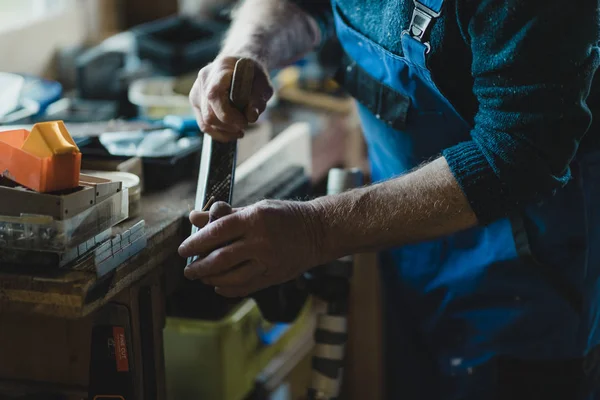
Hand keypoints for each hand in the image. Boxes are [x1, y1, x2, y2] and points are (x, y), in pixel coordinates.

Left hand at [178, 200, 322, 297]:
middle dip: (199, 267)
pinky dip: (229, 289)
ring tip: (201, 278)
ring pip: (232, 277)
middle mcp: (261, 241)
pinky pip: (246, 287)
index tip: (183, 250)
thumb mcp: (256, 208)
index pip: (217, 232)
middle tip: (188, 270)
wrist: (319, 231)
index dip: (196, 242)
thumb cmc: (285, 216)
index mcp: (254, 219)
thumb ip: (225, 215)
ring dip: (211, 279)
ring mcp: (269, 261)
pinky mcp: (275, 276)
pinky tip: (219, 286)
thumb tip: (195, 217)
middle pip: (220, 258)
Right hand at [189, 56, 273, 141]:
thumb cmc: (253, 75)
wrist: (240, 66)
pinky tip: (231, 133)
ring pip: (205, 122)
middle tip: (244, 126)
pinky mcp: (196, 103)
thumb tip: (251, 117)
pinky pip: (203, 124)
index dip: (229, 114)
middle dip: (229, 125)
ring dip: (224, 131)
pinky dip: (218, 133)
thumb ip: (258, 100)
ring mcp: (197, 92)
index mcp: (220, 69)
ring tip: (239, 131)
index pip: (215, 95)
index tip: (244, 122)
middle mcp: (204, 80)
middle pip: (209, 113)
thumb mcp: (263, 84)